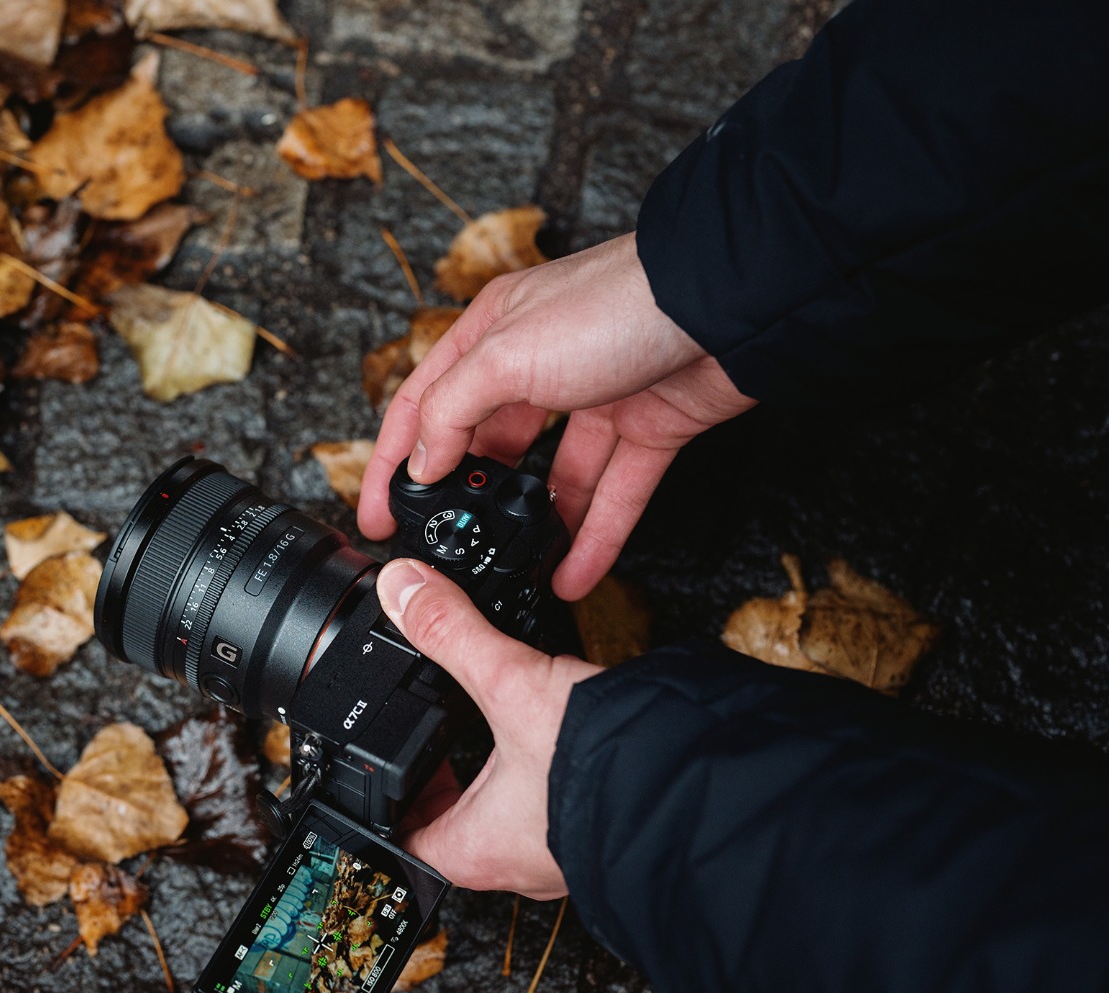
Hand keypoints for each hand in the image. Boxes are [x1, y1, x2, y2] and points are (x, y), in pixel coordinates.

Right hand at [358, 232, 756, 600]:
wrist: (729, 303)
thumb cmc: (617, 303)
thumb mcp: (506, 356)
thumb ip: (452, 410)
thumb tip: (423, 461)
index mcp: (492, 333)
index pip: (423, 404)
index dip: (394, 461)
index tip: (379, 513)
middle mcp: (540, 362)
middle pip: (486, 442)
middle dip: (465, 498)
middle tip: (447, 545)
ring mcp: (595, 397)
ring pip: (551, 477)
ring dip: (533, 527)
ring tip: (511, 568)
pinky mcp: (647, 427)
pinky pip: (611, 495)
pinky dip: (592, 538)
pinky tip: (572, 573)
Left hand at [377, 558, 601, 898]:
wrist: (709, 792)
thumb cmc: (608, 770)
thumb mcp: (514, 684)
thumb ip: (455, 633)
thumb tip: (406, 591)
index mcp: (474, 850)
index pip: (402, 840)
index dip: (387, 802)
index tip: (385, 767)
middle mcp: (518, 866)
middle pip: (456, 828)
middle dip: (449, 778)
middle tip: (443, 735)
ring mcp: (564, 857)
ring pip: (514, 820)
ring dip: (505, 776)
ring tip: (503, 728)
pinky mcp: (604, 835)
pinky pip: (563, 810)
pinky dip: (555, 776)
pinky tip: (568, 740)